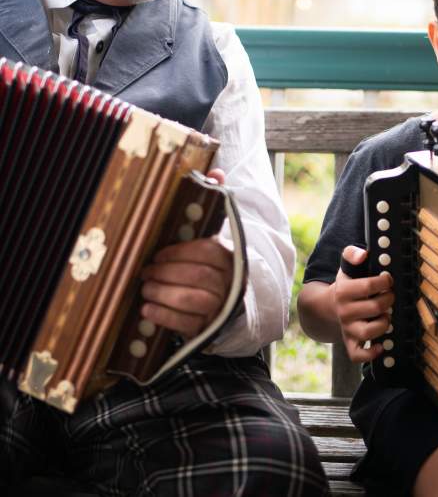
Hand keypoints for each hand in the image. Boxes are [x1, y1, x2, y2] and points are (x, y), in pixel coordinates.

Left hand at [140, 167, 233, 337]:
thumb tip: (216, 172)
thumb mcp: (212, 234)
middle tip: (144, 271)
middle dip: (165, 273)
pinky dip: (163, 316)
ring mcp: (220, 306)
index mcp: (229, 256)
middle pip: (196, 276)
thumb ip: (213, 203)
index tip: (157, 254)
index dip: (178, 253)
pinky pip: (185, 324)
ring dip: (162, 294)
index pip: (206, 251)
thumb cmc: (210, 263)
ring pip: (191, 300)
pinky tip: (147, 309)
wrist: (226, 302)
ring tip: (145, 289)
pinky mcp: (208, 328)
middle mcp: (229, 282)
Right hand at [334, 245, 393, 362]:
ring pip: (370, 332)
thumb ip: (352, 254)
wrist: (328, 307)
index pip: (369, 285)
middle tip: (390, 296)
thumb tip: (363, 254)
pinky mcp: (349, 343)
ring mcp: (347, 329)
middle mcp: (344, 311)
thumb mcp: (345, 267)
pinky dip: (370, 353)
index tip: (388, 279)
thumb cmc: (345, 286)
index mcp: (343, 291)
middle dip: (389, 300)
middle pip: (375, 308)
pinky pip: (358, 355)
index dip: (384, 281)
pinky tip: (380, 346)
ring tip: (386, 315)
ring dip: (384, 323)